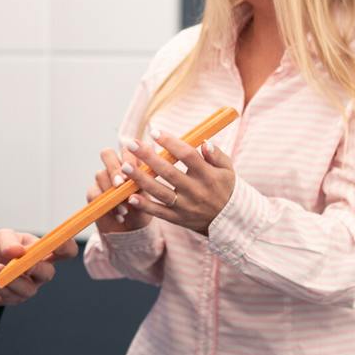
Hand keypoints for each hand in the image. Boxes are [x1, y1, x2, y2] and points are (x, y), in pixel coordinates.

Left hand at [0, 228, 77, 306]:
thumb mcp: (1, 236)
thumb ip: (9, 241)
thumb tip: (17, 252)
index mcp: (43, 252)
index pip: (65, 251)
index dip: (66, 248)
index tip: (56, 244)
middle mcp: (39, 271)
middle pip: (48, 273)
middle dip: (35, 268)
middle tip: (22, 264)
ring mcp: (28, 286)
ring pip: (28, 289)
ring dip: (11, 279)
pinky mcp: (13, 298)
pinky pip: (9, 296)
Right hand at [89, 147, 152, 233]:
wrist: (132, 230)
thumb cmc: (143, 210)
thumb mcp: (148, 198)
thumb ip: (142, 186)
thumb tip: (138, 176)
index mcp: (131, 164)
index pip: (127, 150)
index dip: (128, 158)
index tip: (133, 170)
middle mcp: (115, 167)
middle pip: (107, 154)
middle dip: (114, 168)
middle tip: (120, 184)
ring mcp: (103, 179)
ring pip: (100, 174)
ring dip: (112, 192)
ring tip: (125, 209)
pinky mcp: (93, 192)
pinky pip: (94, 192)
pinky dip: (106, 204)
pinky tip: (118, 215)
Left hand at [119, 132, 234, 234]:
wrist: (230, 221)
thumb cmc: (225, 188)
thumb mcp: (228, 170)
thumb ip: (217, 155)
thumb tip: (204, 142)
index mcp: (208, 175)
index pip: (187, 155)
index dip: (170, 143)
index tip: (154, 132)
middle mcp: (195, 191)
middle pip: (168, 172)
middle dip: (148, 157)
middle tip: (130, 144)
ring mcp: (185, 207)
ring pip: (160, 192)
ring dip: (141, 179)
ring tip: (124, 166)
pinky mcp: (178, 219)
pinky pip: (159, 212)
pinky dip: (145, 205)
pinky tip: (130, 195)